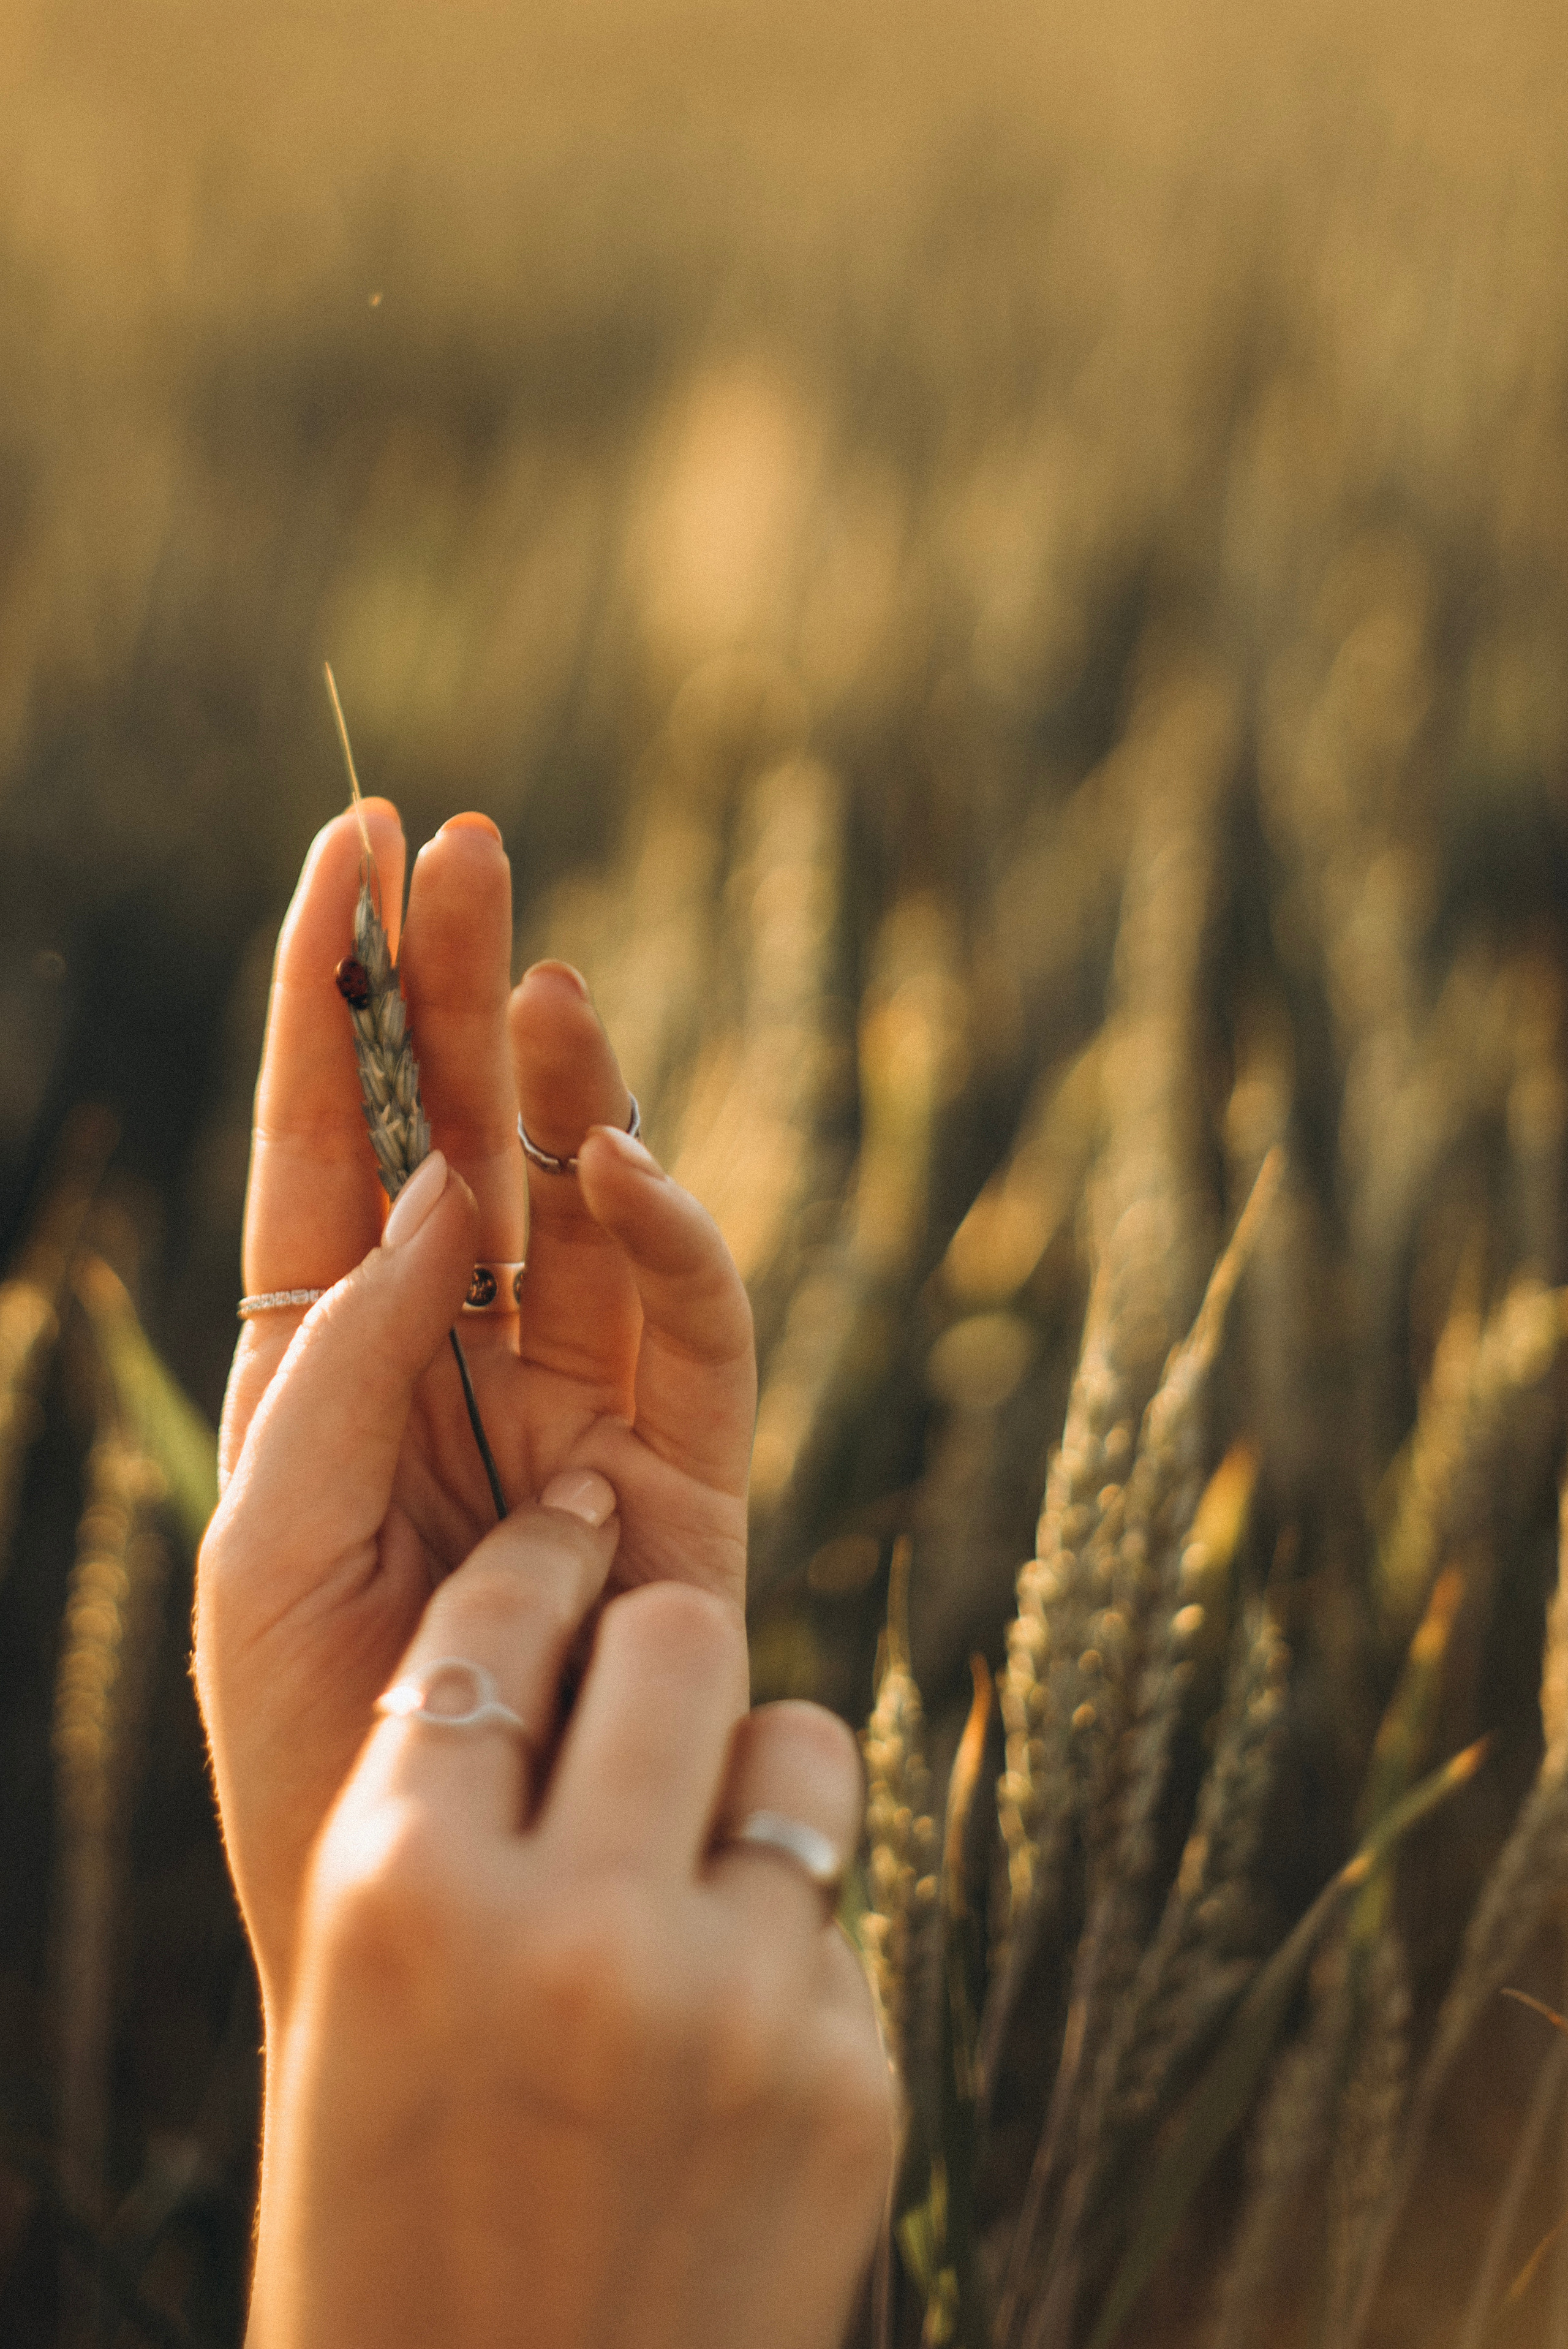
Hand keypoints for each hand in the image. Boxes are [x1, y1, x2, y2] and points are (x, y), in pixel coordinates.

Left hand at [196, 805, 754, 2015]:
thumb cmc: (315, 1750)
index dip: (330, 995)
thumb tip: (444, 1195)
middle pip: (458, 1135)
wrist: (448, 1912)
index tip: (346, 845)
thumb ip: (341, 1366)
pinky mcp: (688, 1466)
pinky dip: (671, 1232)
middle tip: (456, 843)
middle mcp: (457, 1358)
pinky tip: (620, 1163)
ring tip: (541, 972)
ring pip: (580, 1198)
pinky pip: (693, 1318)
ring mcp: (579, 1401)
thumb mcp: (266, 1553)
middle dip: (450, 991)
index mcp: (326, 1361)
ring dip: (565, 1080)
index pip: (326, 1142)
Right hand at [246, 1461, 892, 2348]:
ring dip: (754, 1772)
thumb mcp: (360, 2002)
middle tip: (650, 1681)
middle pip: (678, 1633)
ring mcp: (728, 2005)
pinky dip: (783, 1941)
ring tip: (699, 1869)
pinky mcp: (845, 2075)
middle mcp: (570, 1932)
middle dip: (663, 1639)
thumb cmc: (398, 2216)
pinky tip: (725, 2047)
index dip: (539, 1556)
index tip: (572, 1528)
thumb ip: (446, 1817)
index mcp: (400, 1900)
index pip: (491, 1623)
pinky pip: (831, 1909)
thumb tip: (578, 1627)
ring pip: (798, 1743)